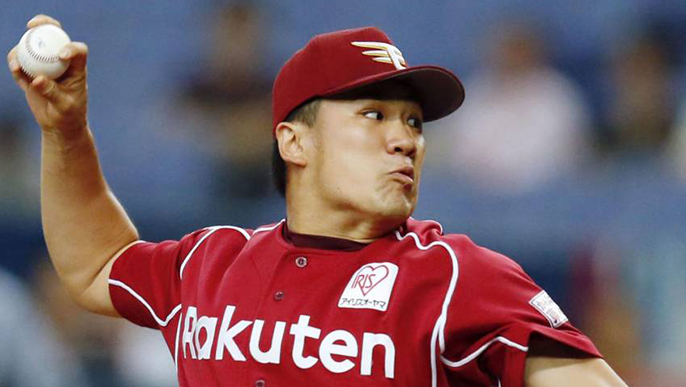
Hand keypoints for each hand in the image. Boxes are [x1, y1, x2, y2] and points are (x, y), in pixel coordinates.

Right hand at [7, 14, 88, 137]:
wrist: (59, 126)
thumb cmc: (69, 116)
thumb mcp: (64, 106)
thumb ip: (52, 92)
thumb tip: (37, 79)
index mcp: (76, 69)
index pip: (78, 51)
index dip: (71, 47)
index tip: (61, 55)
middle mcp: (61, 63)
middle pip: (55, 36)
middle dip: (44, 25)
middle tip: (32, 25)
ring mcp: (45, 67)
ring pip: (33, 48)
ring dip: (23, 47)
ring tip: (17, 58)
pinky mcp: (31, 74)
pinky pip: (21, 64)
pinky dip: (16, 63)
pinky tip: (15, 67)